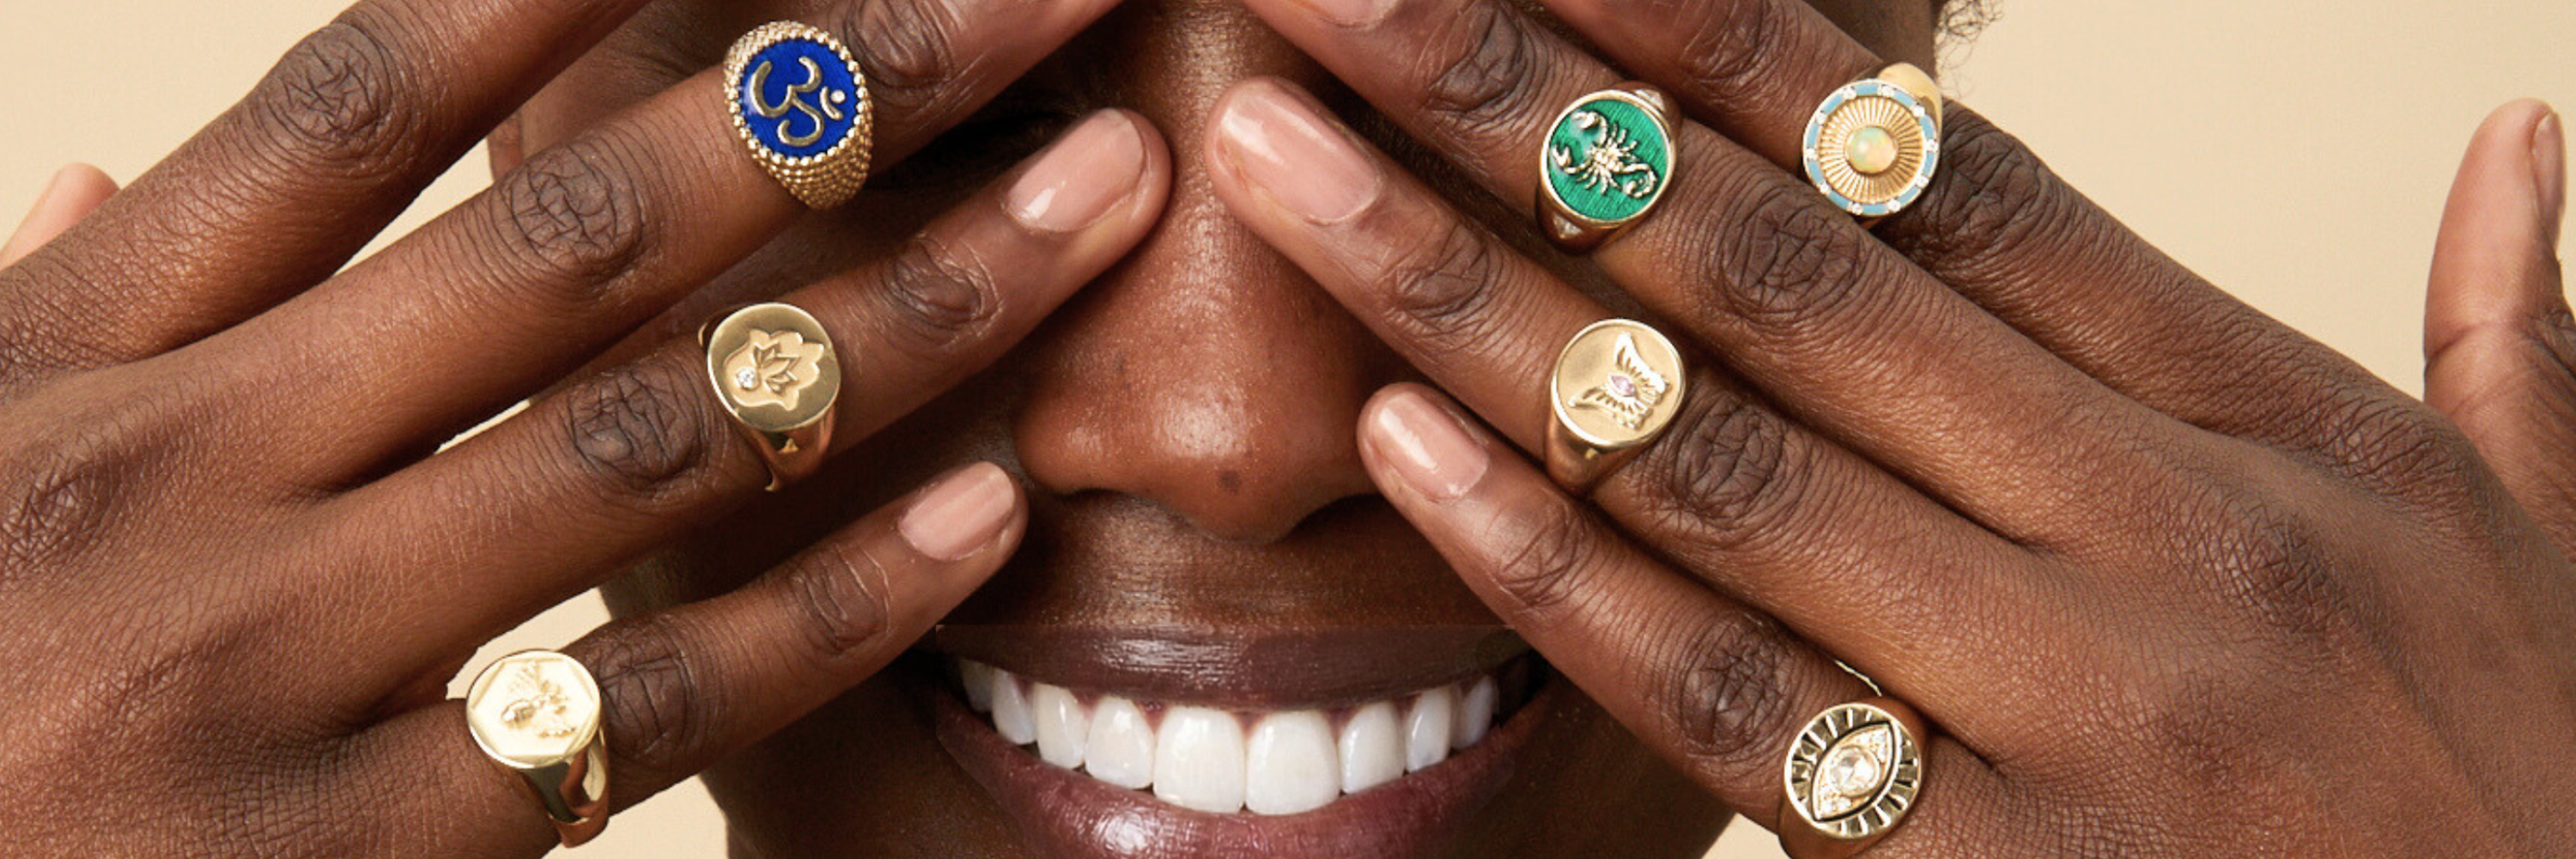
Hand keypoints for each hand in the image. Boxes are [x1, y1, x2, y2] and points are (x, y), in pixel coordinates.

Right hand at [0, 0, 1166, 851]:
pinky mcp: (338, 856)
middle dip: (833, 97)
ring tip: (1096, 201)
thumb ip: (42, 319)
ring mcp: (260, 662)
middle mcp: (178, 472)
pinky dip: (837, 598)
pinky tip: (995, 505)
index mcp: (75, 358)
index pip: (356, 103)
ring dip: (910, 306)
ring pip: (654, 435)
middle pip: (567, 232)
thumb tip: (110, 176)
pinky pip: (653, 700)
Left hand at [1201, 0, 2575, 853]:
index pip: (1941, 174)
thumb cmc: (2546, 789)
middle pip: (1777, 268)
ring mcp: (2076, 703)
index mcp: (2269, 414)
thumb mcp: (2553, 539)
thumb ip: (2518, 331)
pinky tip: (1398, 448)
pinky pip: (1726, 698)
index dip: (1719, 42)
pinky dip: (1554, 566)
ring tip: (1280, 171)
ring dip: (1468, 297)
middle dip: (1525, 111)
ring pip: (1712, 455)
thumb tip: (2510, 136)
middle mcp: (2161, 527)